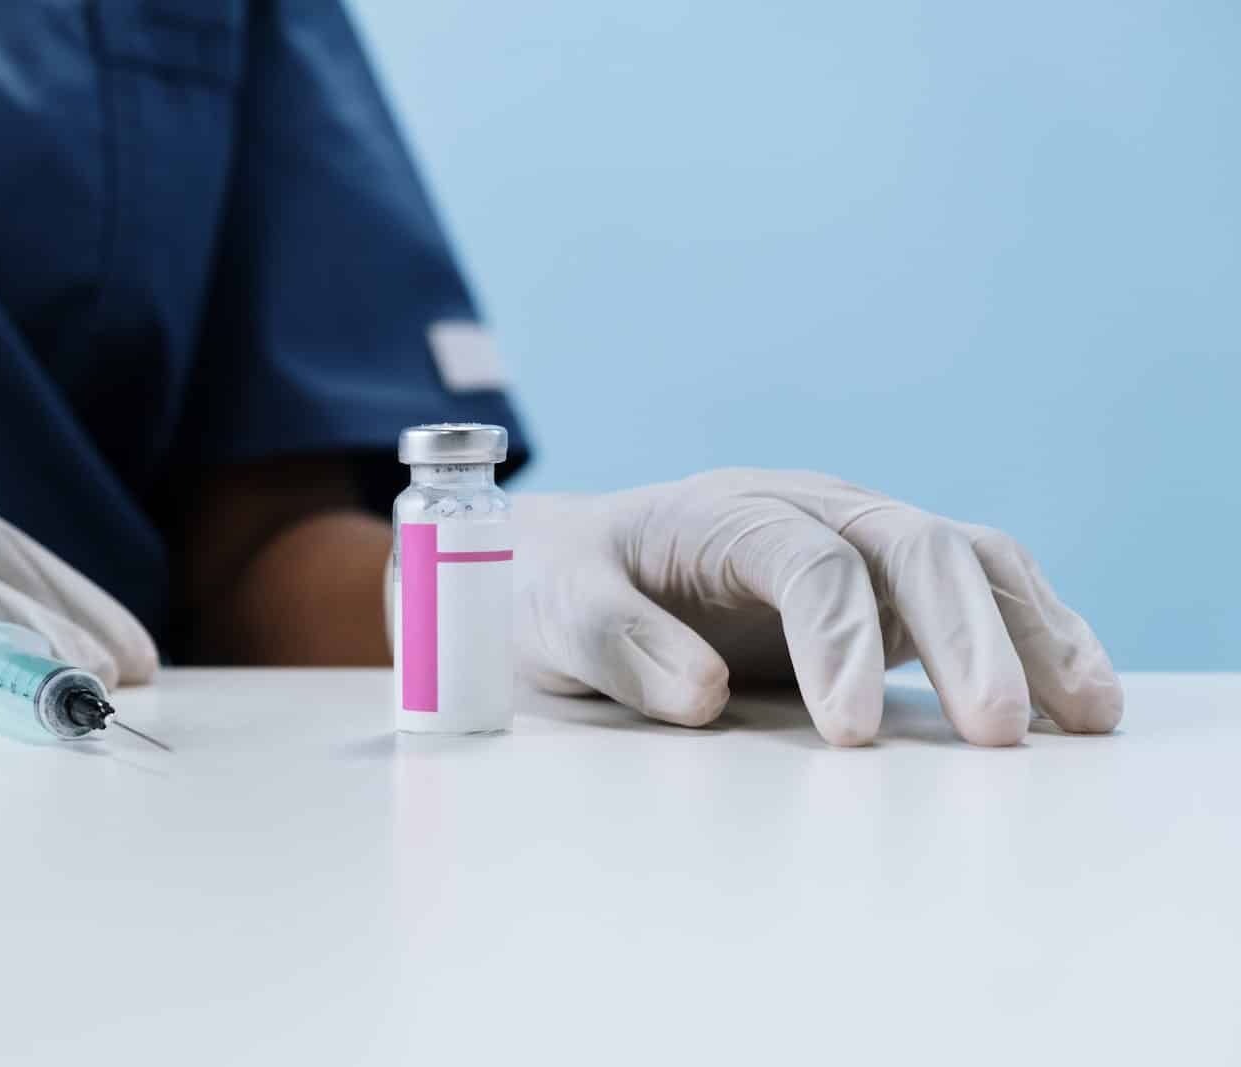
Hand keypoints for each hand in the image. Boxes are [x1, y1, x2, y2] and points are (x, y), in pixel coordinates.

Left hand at [514, 469, 1121, 745]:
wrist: (574, 562)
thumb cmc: (563, 583)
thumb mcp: (553, 608)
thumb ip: (615, 641)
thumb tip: (699, 695)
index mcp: (726, 510)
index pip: (810, 559)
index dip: (839, 640)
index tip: (851, 736)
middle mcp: (808, 511)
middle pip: (912, 545)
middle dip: (965, 636)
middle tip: (994, 736)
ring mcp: (855, 543)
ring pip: (966, 560)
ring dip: (1029, 631)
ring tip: (1086, 717)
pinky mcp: (883, 591)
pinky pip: (975, 595)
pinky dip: (1032, 635)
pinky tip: (1076, 698)